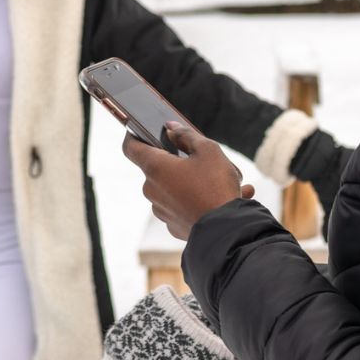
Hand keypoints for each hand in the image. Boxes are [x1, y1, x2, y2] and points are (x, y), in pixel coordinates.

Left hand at [122, 122, 254, 239]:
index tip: (139, 129)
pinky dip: (200, 201)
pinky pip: (184, 207)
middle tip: (205, 160)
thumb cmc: (215, 186)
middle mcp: (152, 189)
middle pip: (159, 168)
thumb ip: (186, 135)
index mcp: (155, 167)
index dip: (133, 135)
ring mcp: (161, 210)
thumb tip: (171, 129)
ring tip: (228, 182)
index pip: (131, 147)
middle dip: (179, 162)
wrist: (226, 231)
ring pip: (175, 188)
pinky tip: (227, 198)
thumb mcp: (207, 150)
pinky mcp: (173, 225)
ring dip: (195, 183)